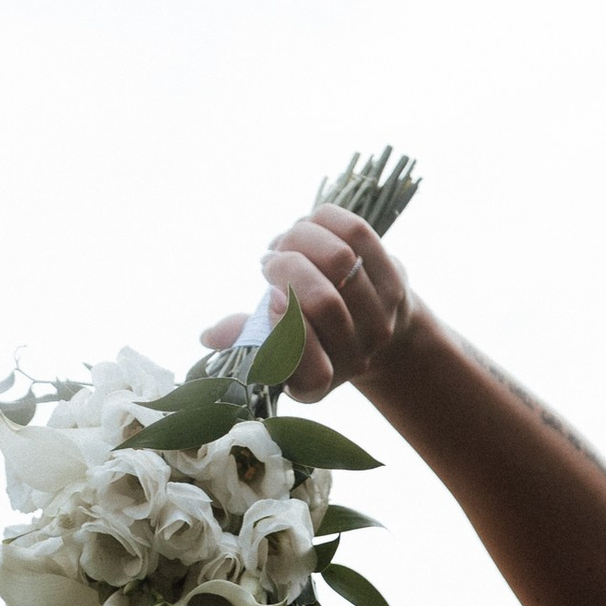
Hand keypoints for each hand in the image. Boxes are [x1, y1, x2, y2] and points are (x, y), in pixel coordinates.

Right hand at [201, 205, 415, 395]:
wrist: (371, 324)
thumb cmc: (307, 332)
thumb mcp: (272, 344)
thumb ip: (245, 335)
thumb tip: (209, 335)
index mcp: (315, 385)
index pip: (303, 361)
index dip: (282, 324)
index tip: (269, 298)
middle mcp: (355, 359)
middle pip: (322, 301)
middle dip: (286, 269)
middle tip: (269, 263)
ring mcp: (381, 319)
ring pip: (339, 258)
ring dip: (301, 239)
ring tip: (286, 242)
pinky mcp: (395, 279)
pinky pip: (356, 233)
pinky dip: (323, 221)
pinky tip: (308, 226)